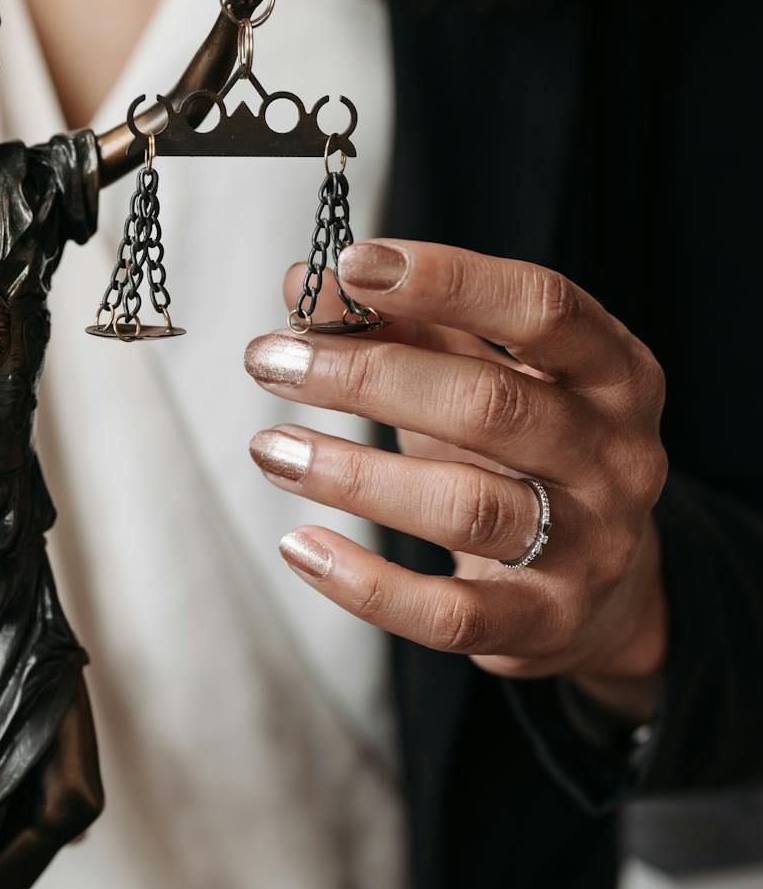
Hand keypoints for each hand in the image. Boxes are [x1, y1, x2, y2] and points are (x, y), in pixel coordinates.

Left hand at [245, 240, 668, 706]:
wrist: (606, 594)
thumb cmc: (530, 462)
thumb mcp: (493, 381)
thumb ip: (411, 327)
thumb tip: (304, 284)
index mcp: (615, 375)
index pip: (542, 308)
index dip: (447, 280)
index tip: (349, 265)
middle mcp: (616, 457)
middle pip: (488, 405)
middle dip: (366, 376)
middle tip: (272, 359)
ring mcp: (588, 547)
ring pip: (463, 507)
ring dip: (351, 474)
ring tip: (270, 447)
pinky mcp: (544, 623)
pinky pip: (446, 611)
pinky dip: (364, 582)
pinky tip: (301, 547)